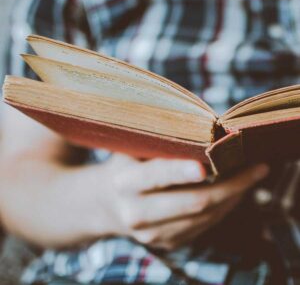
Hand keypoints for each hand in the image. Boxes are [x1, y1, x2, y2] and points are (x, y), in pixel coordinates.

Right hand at [106, 155, 268, 249]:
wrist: (108, 204)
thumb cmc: (125, 167)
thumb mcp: (132, 150)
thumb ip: (159, 142)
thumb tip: (204, 132)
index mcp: (124, 183)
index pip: (157, 175)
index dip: (183, 170)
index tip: (209, 164)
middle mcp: (136, 213)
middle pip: (193, 201)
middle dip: (232, 185)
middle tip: (257, 168)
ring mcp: (152, 234)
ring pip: (205, 217)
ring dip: (233, 197)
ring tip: (251, 178)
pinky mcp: (166, 244)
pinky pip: (203, 227)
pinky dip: (223, 209)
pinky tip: (232, 193)